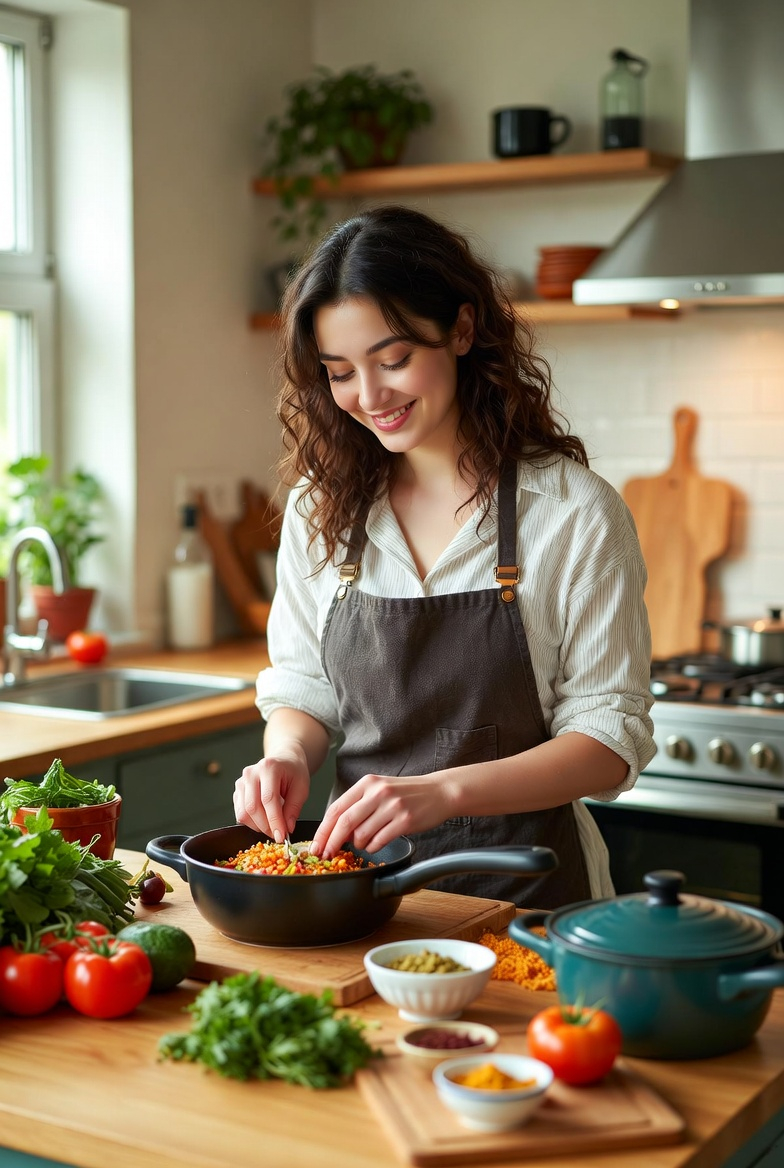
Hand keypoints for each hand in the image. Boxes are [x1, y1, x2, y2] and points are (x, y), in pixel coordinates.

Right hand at [233, 752, 309, 840]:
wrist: (284, 761)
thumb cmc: (293, 773)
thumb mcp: (302, 787)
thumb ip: (294, 808)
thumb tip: (287, 828)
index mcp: (269, 768)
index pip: (268, 799)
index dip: (274, 820)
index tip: (282, 836)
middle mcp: (251, 773)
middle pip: (253, 807)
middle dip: (266, 826)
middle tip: (279, 834)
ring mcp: (241, 782)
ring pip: (243, 813)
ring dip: (259, 826)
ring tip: (273, 826)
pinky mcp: (237, 791)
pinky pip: (240, 813)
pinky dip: (252, 823)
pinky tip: (265, 820)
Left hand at [310, 771, 451, 857]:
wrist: (439, 792)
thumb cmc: (407, 793)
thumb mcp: (380, 789)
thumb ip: (358, 805)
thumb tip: (336, 830)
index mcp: (367, 783)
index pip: (336, 808)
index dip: (323, 829)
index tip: (316, 844)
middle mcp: (378, 792)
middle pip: (345, 822)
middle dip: (332, 842)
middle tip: (327, 854)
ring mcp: (392, 806)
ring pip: (361, 835)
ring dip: (358, 845)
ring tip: (365, 842)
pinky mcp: (405, 821)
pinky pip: (379, 841)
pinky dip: (372, 847)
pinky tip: (377, 843)